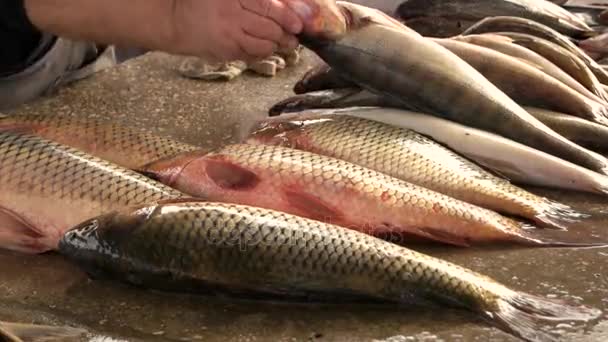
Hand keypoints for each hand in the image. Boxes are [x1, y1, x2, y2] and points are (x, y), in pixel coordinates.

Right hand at [171, 0, 309, 61]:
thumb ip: (254, 0)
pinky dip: (262, 53)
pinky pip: (251, 55)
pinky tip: (266, 49)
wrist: (176, 21)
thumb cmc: (204, 3)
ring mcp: (228, 35)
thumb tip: (284, 6)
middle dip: (285, 34)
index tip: (298, 24)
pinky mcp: (225, 52)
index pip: (267, 6)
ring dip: (276, 45)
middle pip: (268, 27)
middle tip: (294, 37)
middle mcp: (231, 15)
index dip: (286, 16)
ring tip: (284, 43)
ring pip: (263, 44)